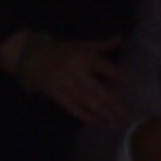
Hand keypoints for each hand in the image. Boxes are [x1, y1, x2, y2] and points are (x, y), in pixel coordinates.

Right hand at [0, 30, 130, 125]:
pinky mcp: (55, 94)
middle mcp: (74, 71)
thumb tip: (121, 38)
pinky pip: (71, 107)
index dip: (118, 75)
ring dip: (102, 112)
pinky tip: (95, 122)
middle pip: (96, 89)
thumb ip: (102, 45)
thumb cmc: (60, 50)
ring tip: (115, 120)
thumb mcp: (81, 45)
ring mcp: (64, 84)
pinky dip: (83, 115)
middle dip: (112, 102)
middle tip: (126, 112)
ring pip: (86, 100)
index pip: (104, 67)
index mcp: (82, 57)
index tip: (131, 83)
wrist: (28, 56)